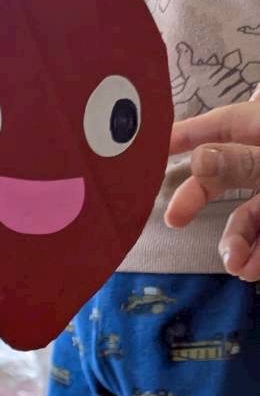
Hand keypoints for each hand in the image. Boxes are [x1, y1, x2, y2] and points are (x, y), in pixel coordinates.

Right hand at [164, 86, 259, 280]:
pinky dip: (257, 254)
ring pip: (249, 214)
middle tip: (173, 219)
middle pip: (225, 173)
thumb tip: (197, 159)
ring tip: (235, 265)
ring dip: (236, 243)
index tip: (146, 149)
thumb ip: (242, 162)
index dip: (182, 135)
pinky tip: (250, 270)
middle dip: (197, 198)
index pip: (220, 125)